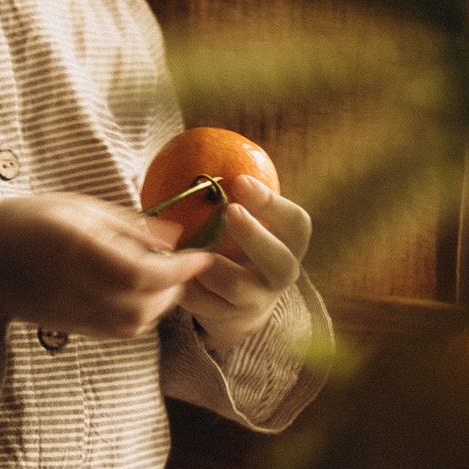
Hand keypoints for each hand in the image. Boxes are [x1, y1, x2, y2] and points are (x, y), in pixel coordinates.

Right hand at [0, 192, 211, 340]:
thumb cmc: (27, 219)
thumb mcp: (79, 207)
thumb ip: (128, 225)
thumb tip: (174, 236)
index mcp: (80, 250)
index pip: (144, 273)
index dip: (180, 270)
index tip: (200, 257)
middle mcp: (76, 286)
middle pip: (143, 306)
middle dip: (172, 291)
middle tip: (179, 270)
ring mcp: (69, 311)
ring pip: (131, 326)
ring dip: (156, 308)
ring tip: (158, 284)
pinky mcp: (65, 326)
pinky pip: (112, 332)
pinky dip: (135, 319)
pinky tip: (133, 298)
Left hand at [176, 174, 310, 348]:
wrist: (234, 306)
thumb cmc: (236, 246)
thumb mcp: (243, 222)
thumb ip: (231, 196)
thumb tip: (190, 148)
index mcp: (290, 245)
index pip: (297, 224)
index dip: (272, 204)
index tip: (239, 180)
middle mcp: (281, 275)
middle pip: (279, 262)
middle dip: (255, 236)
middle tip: (229, 211)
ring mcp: (257, 301)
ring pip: (235, 286)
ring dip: (208, 264)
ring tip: (187, 246)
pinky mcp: (229, 320)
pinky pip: (204, 302)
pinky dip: (186, 283)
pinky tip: (172, 268)